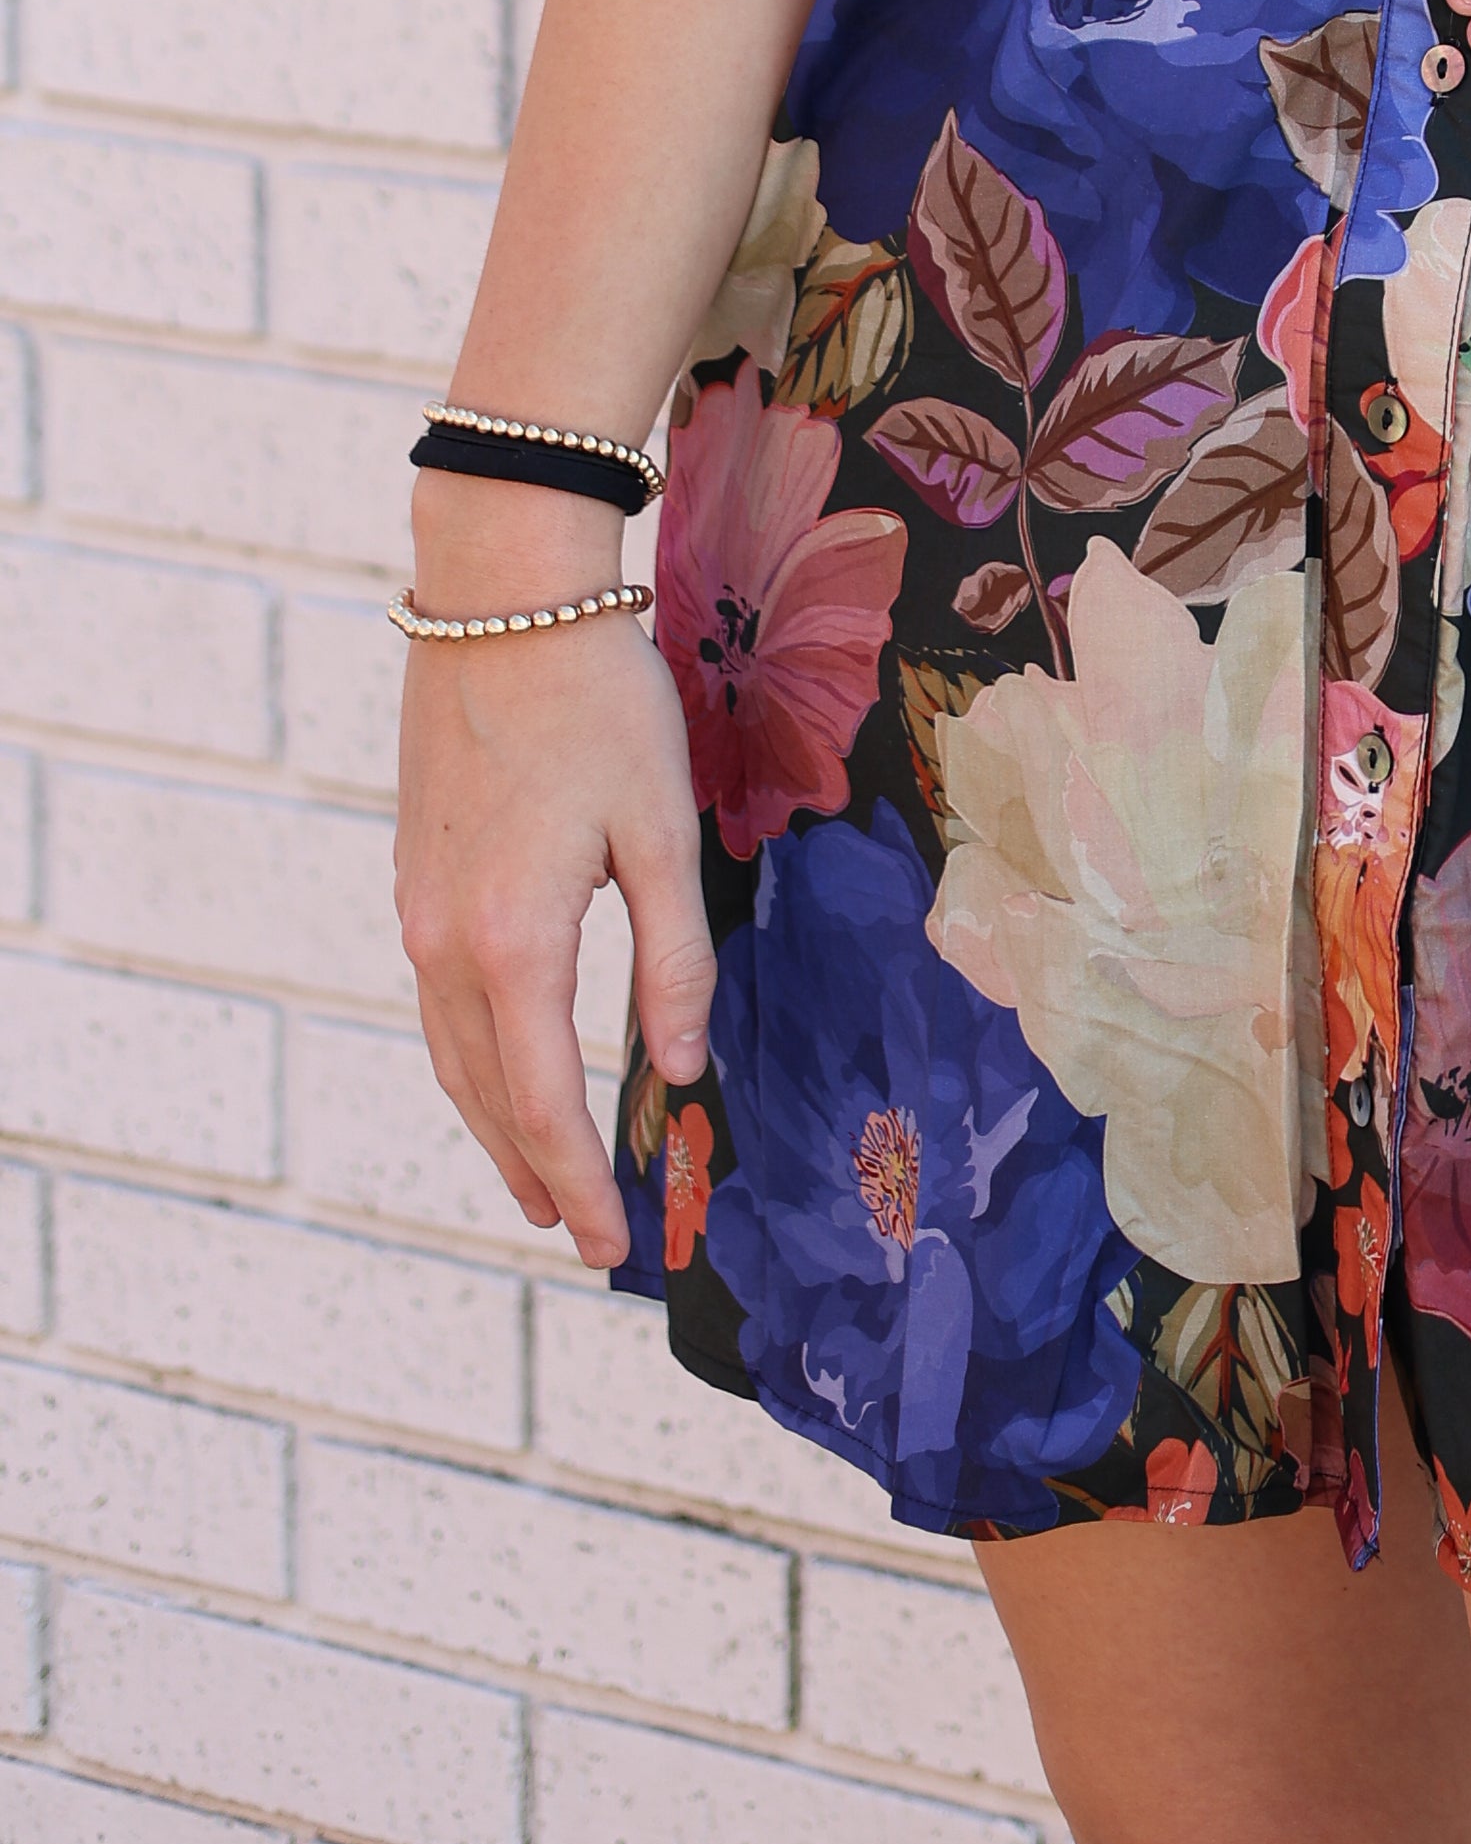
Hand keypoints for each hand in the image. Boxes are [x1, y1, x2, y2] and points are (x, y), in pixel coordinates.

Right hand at [396, 566, 715, 1271]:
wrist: (501, 601)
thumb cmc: (598, 705)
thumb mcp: (660, 832)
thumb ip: (672, 961)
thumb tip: (682, 1070)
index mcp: (513, 945)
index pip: (545, 1103)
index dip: (580, 1179)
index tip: (612, 1242)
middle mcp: (446, 946)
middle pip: (488, 1096)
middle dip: (536, 1171)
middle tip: (579, 1238)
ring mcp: (418, 914)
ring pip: (453, 1057)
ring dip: (496, 1127)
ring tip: (537, 1180)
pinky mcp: (415, 881)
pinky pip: (440, 1006)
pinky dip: (475, 1062)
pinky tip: (504, 1071)